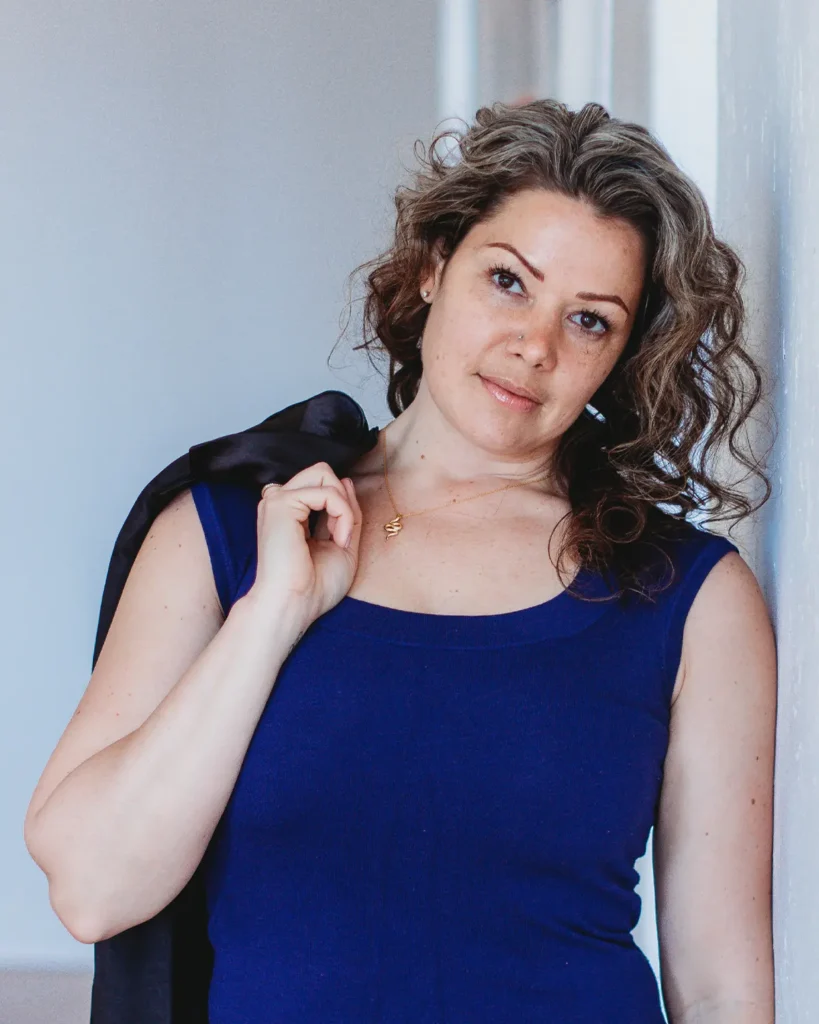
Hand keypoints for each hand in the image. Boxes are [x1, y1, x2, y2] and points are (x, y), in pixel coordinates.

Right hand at [246, 461, 361, 627]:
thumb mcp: (342, 545)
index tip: (342, 539)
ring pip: (324, 475)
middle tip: (342, 533)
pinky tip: (338, 539)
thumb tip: (346, 481)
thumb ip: (346, 513)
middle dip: (342, 498)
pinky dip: (342, 514)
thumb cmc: (313, 587)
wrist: (293, 606)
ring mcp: (277, 500)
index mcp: (290, 513)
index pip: (323, 486)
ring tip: (340, 538)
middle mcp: (280, 502)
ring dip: (344, 506)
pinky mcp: (280, 504)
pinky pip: (327, 492)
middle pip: (322, 472)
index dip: (342, 507)